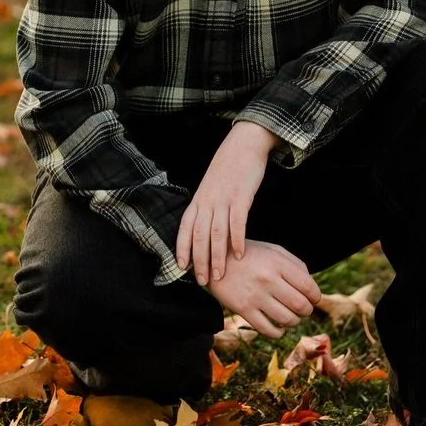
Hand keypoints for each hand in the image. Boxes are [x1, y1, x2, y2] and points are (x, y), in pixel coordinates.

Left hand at [176, 120, 278, 283]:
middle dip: (200, 261)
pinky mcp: (241, 196)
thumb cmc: (228, 169)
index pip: (184, 228)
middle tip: (204, 281)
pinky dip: (238, 239)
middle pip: (199, 236)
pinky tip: (240, 254)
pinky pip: (237, 222)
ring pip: (216, 233)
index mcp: (198, 200)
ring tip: (220, 275)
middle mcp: (207, 201)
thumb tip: (204, 232)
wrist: (243, 144)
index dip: (182, 248)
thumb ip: (207, 208)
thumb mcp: (211, 188)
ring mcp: (223, 199)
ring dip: (217, 256)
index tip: (182, 268)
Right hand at [206, 240, 321, 338]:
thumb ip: (295, 264)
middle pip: (300, 305)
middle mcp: (268, 279)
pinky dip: (278, 333)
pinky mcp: (243, 310)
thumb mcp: (273, 250)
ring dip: (295, 322)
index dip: (316, 296)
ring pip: (286, 319)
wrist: (214, 259)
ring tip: (292, 318)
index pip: (308, 286)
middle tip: (305, 309)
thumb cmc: (250, 254)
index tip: (314, 299)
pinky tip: (279, 327)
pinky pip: (267, 330)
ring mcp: (255, 296)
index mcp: (277, 262)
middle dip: (307, 310)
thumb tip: (312, 286)